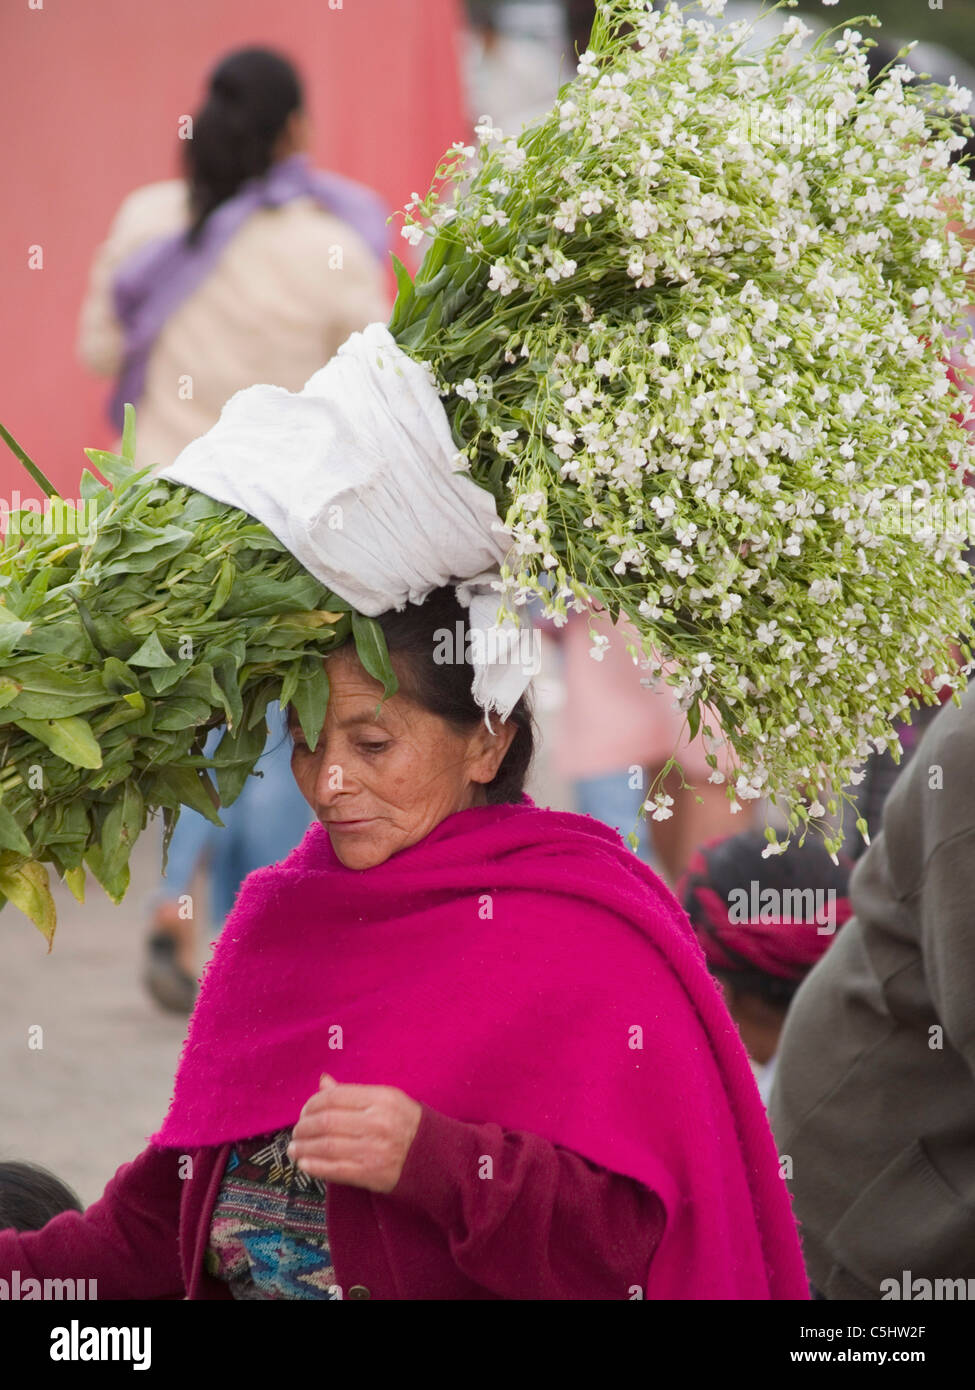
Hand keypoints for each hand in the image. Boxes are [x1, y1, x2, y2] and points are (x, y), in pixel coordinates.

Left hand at [287, 1075, 422, 1193]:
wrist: (436, 1159)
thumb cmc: (408, 1125)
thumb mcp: (387, 1100)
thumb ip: (353, 1093)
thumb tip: (323, 1082)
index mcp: (381, 1099)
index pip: (335, 1097)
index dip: (312, 1104)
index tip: (304, 1111)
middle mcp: (377, 1122)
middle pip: (327, 1121)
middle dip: (304, 1127)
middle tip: (296, 1131)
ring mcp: (373, 1149)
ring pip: (326, 1146)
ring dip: (304, 1148)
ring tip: (294, 1148)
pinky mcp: (370, 1173)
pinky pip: (334, 1169)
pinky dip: (315, 1166)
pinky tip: (304, 1163)